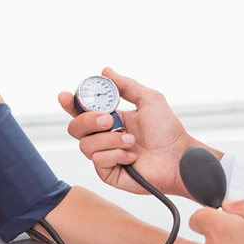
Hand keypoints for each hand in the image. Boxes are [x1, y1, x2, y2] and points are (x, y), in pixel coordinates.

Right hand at [59, 68, 222, 198]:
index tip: (66, 97)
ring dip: (111, 140)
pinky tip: (131, 157)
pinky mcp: (108, 173)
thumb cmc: (168, 133)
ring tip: (132, 141)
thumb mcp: (150, 100)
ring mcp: (105, 155)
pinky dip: (116, 155)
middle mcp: (105, 137)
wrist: (177, 158)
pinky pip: (98, 161)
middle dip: (89, 120)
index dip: (71, 103)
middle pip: (76, 128)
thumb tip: (106, 71)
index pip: (82, 110)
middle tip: (110, 120)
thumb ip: (127, 85)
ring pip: (86, 145)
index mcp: (111, 119)